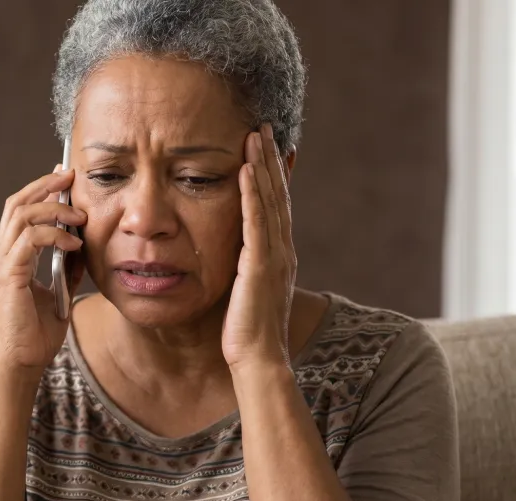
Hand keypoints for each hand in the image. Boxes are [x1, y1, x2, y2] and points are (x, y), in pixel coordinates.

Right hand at [0, 167, 86, 377]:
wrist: (20, 364)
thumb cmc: (35, 335)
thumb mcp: (59, 294)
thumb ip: (68, 268)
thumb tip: (85, 246)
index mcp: (11, 257)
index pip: (20, 210)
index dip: (40, 190)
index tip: (65, 178)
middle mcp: (2, 255)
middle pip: (16, 203)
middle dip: (44, 185)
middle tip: (70, 175)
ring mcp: (2, 264)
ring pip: (21, 216)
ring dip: (53, 208)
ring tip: (79, 214)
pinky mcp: (8, 276)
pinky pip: (30, 241)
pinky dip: (54, 235)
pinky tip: (74, 243)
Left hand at [222, 124, 296, 374]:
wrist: (259, 360)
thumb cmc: (247, 332)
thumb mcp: (246, 292)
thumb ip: (244, 267)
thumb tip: (233, 254)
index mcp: (277, 255)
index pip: (275, 205)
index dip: (271, 174)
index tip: (264, 146)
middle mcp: (282, 250)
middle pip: (276, 194)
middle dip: (270, 159)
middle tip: (263, 126)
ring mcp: (274, 256)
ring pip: (269, 201)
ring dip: (262, 166)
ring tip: (255, 134)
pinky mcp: (260, 265)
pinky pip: (256, 221)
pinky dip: (252, 193)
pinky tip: (246, 169)